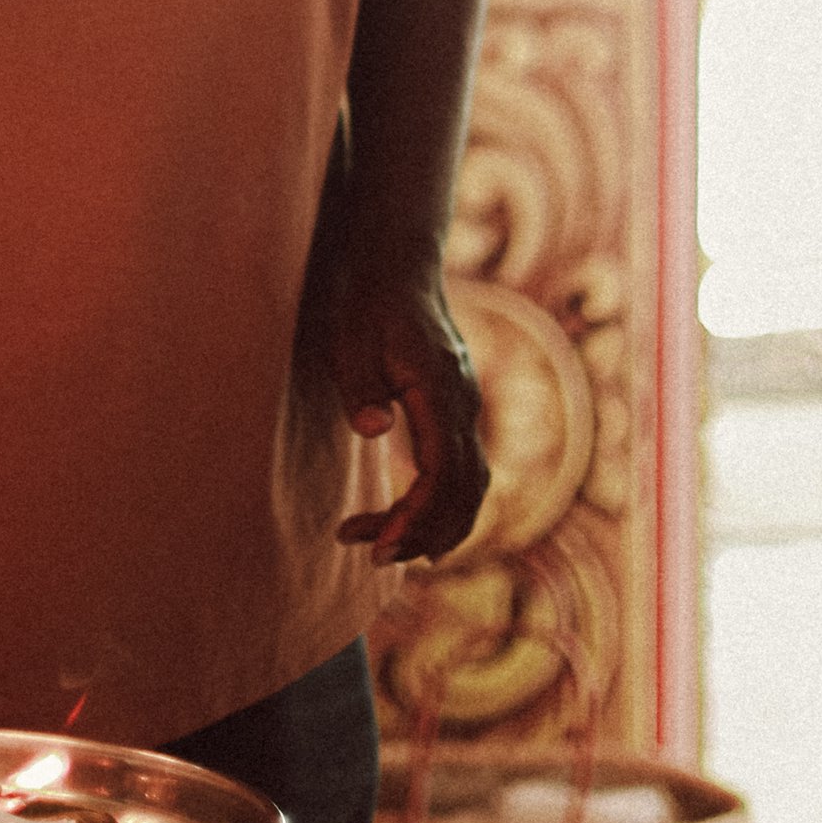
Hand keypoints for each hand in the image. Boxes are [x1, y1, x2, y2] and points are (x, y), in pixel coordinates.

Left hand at [322, 259, 491, 565]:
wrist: (396, 265)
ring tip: (381, 549)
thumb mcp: (351, 339)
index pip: (443, 473)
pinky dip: (445, 509)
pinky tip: (412, 526)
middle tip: (371, 557)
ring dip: (434, 526)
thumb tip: (373, 430)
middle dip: (422, 533)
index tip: (380, 546)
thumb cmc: (367, 303)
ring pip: (470, 488)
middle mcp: (464, 405)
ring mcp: (465, 410)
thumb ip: (361, 385)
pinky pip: (463, 474)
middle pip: (462, 491)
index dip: (417, 517)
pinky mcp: (456, 414)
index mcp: (441, 390)